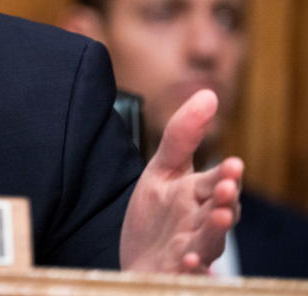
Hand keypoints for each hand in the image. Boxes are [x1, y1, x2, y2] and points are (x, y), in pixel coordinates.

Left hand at [119, 89, 243, 273]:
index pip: (218, 183)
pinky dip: (192, 271)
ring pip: (209, 243)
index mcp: (199, 197)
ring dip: (214, 232)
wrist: (138, 258)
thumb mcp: (161, 170)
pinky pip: (190, 276)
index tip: (232, 164)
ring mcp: (192, 251)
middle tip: (226, 190)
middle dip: (224, 201)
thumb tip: (208, 94)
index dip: (225, 176)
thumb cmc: (157, 214)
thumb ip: (182, 135)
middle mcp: (201, 224)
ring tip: (218, 218)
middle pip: (218, 213)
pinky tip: (187, 263)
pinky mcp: (177, 274)